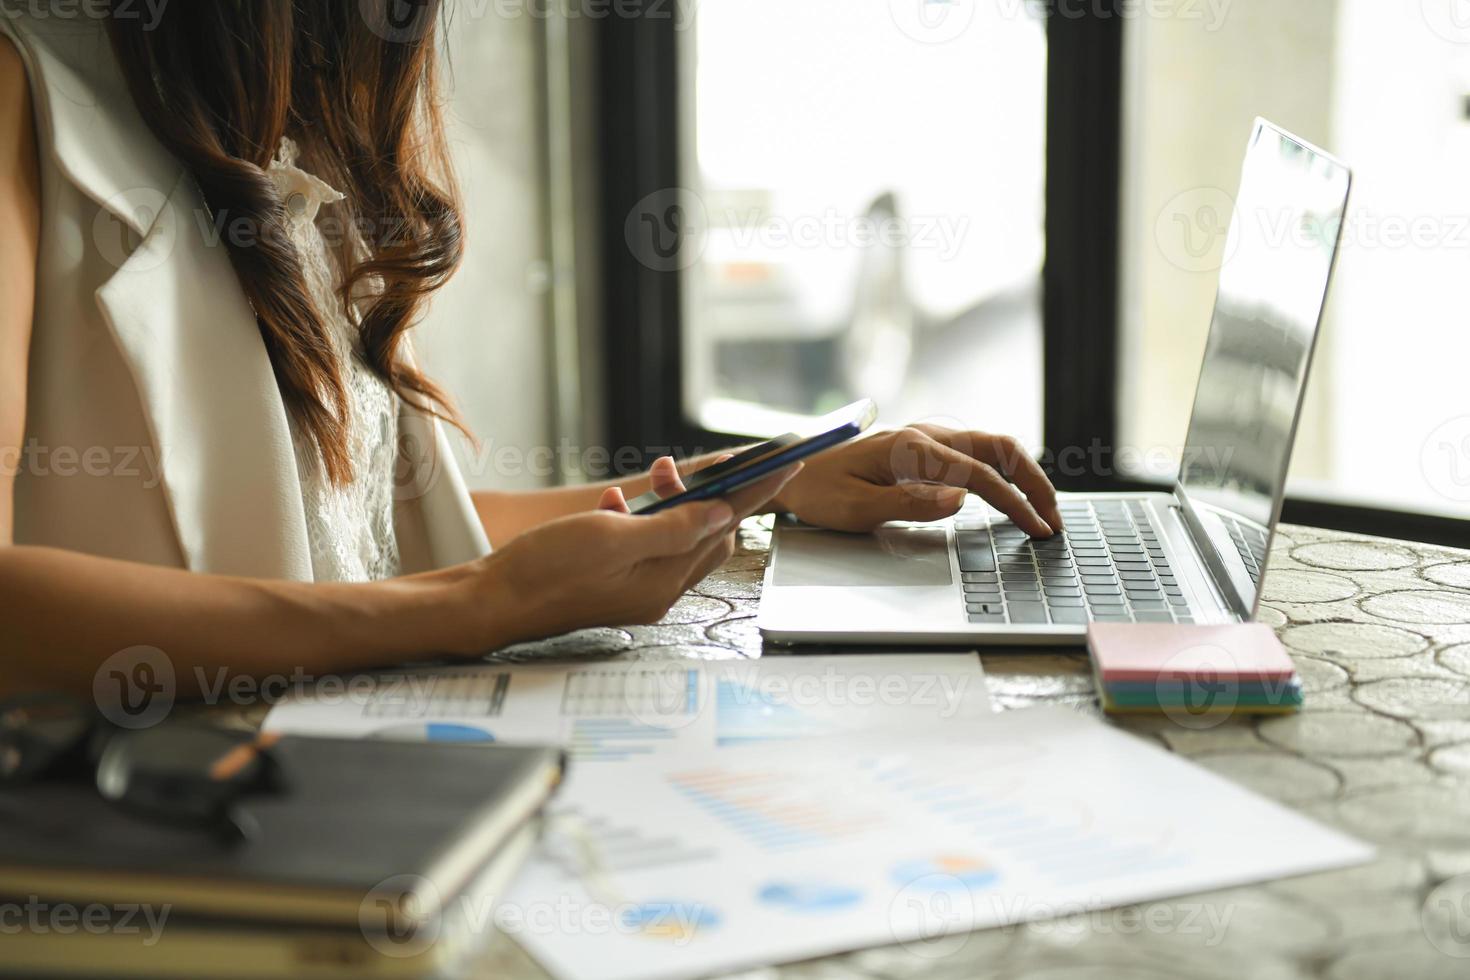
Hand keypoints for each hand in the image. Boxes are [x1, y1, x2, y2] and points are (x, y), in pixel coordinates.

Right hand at [462, 460, 797, 649]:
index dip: (756, 490)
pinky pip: (645, 544)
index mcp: (665, 581)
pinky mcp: (615, 583)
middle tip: (670, 469)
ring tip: (646, 478)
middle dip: (701, 492)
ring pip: (675, 535)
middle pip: (706, 532)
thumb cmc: (544, 570)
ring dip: (667, 501)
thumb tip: (722, 513)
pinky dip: (638, 517)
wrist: (491, 600)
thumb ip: (673, 527)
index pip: (726, 526)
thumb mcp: (612, 538)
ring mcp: (636, 588)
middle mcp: (658, 589)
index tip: (785, 461)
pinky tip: (613, 504)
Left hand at [772, 424, 1061, 536]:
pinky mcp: (923, 449)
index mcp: (912, 449)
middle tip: (1053, 519)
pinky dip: (1003, 471)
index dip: (1015, 503)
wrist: (791, 470)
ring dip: (1022, 474)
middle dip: (1034, 482)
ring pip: (991, 447)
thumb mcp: (856, 508)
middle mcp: (925, 436)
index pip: (980, 475)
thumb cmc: (817, 492)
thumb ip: (910, 503)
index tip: (1037, 529)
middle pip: (999, 448)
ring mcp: (926, 439)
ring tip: (1041, 509)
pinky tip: (1010, 495)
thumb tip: (961, 499)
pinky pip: (974, 454)